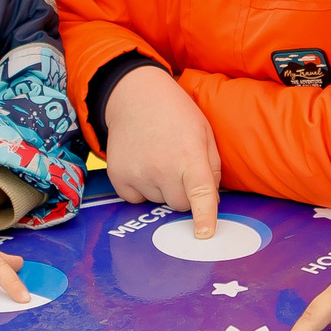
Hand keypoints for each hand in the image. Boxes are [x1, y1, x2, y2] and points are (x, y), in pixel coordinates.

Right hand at [103, 64, 221, 237]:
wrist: (134, 95)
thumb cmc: (176, 115)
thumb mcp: (204, 133)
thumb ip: (212, 168)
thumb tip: (210, 201)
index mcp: (189, 156)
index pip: (200, 194)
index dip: (204, 217)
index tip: (204, 235)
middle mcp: (162, 168)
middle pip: (180, 205)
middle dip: (183, 192)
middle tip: (177, 165)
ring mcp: (137, 174)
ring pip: (158, 202)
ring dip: (161, 188)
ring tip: (157, 158)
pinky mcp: (118, 177)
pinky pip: (136, 200)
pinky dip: (141, 188)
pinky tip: (142, 163)